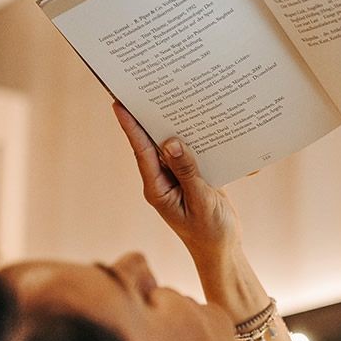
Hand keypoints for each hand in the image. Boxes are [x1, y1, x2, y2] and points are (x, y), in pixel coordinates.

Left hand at [113, 104, 240, 258]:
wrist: (223, 252)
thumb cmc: (211, 232)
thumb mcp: (201, 202)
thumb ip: (188, 172)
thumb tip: (171, 142)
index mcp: (157, 189)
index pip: (141, 151)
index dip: (130, 126)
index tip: (118, 102)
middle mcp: (163, 181)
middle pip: (153, 144)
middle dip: (150, 117)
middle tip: (145, 88)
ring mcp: (177, 178)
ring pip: (173, 146)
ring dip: (175, 124)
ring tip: (173, 96)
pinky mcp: (192, 177)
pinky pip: (190, 153)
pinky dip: (196, 138)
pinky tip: (201, 120)